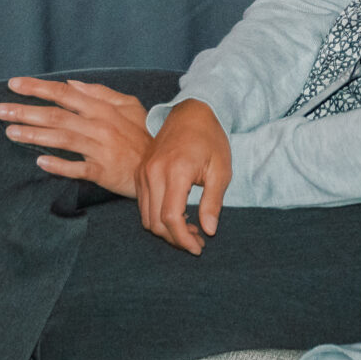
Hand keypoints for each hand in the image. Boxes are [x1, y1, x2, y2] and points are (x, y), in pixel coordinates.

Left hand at [0, 76, 152, 199]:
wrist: (160, 165)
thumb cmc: (142, 134)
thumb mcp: (128, 105)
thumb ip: (100, 93)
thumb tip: (73, 83)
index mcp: (102, 108)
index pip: (64, 93)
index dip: (37, 87)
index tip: (13, 84)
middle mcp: (98, 125)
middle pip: (56, 115)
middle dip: (25, 111)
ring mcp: (100, 149)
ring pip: (62, 139)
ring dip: (34, 135)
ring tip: (10, 132)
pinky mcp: (103, 171)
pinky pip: (77, 168)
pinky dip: (59, 165)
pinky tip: (40, 162)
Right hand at [135, 98, 231, 253]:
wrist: (192, 112)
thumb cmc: (210, 139)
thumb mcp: (221, 170)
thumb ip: (213, 202)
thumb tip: (209, 231)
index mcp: (176, 171)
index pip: (171, 217)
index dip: (184, 239)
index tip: (199, 247)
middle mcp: (153, 172)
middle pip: (155, 222)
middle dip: (176, 239)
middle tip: (197, 241)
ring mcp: (143, 172)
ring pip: (146, 217)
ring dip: (166, 230)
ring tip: (190, 229)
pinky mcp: (140, 172)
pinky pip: (143, 205)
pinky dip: (157, 217)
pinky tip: (178, 215)